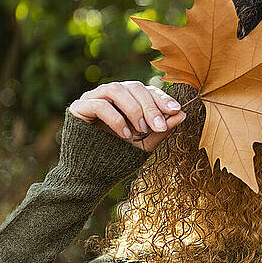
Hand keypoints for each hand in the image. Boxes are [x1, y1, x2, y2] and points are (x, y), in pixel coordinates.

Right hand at [68, 81, 185, 151]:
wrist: (92, 176)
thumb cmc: (119, 157)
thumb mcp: (146, 144)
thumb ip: (162, 130)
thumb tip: (182, 114)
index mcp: (128, 99)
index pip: (147, 90)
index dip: (162, 98)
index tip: (176, 110)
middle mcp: (111, 94)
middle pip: (134, 87)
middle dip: (150, 106)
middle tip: (158, 126)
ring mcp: (93, 98)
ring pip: (116, 89)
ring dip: (133, 109)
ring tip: (141, 130)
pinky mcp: (78, 108)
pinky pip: (99, 105)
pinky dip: (115, 119)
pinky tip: (125, 134)